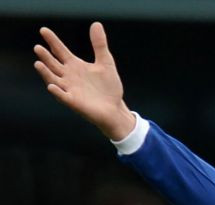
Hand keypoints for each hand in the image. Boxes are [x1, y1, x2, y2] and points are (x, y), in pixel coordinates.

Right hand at [33, 22, 135, 140]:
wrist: (115, 108)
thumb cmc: (109, 87)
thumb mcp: (105, 63)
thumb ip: (99, 45)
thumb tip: (96, 24)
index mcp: (75, 66)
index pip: (60, 51)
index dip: (52, 41)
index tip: (44, 30)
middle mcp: (69, 77)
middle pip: (53, 64)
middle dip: (46, 57)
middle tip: (38, 48)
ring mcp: (70, 89)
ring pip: (53, 80)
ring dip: (46, 73)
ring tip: (38, 64)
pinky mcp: (74, 102)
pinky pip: (63, 97)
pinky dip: (57, 92)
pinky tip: (52, 86)